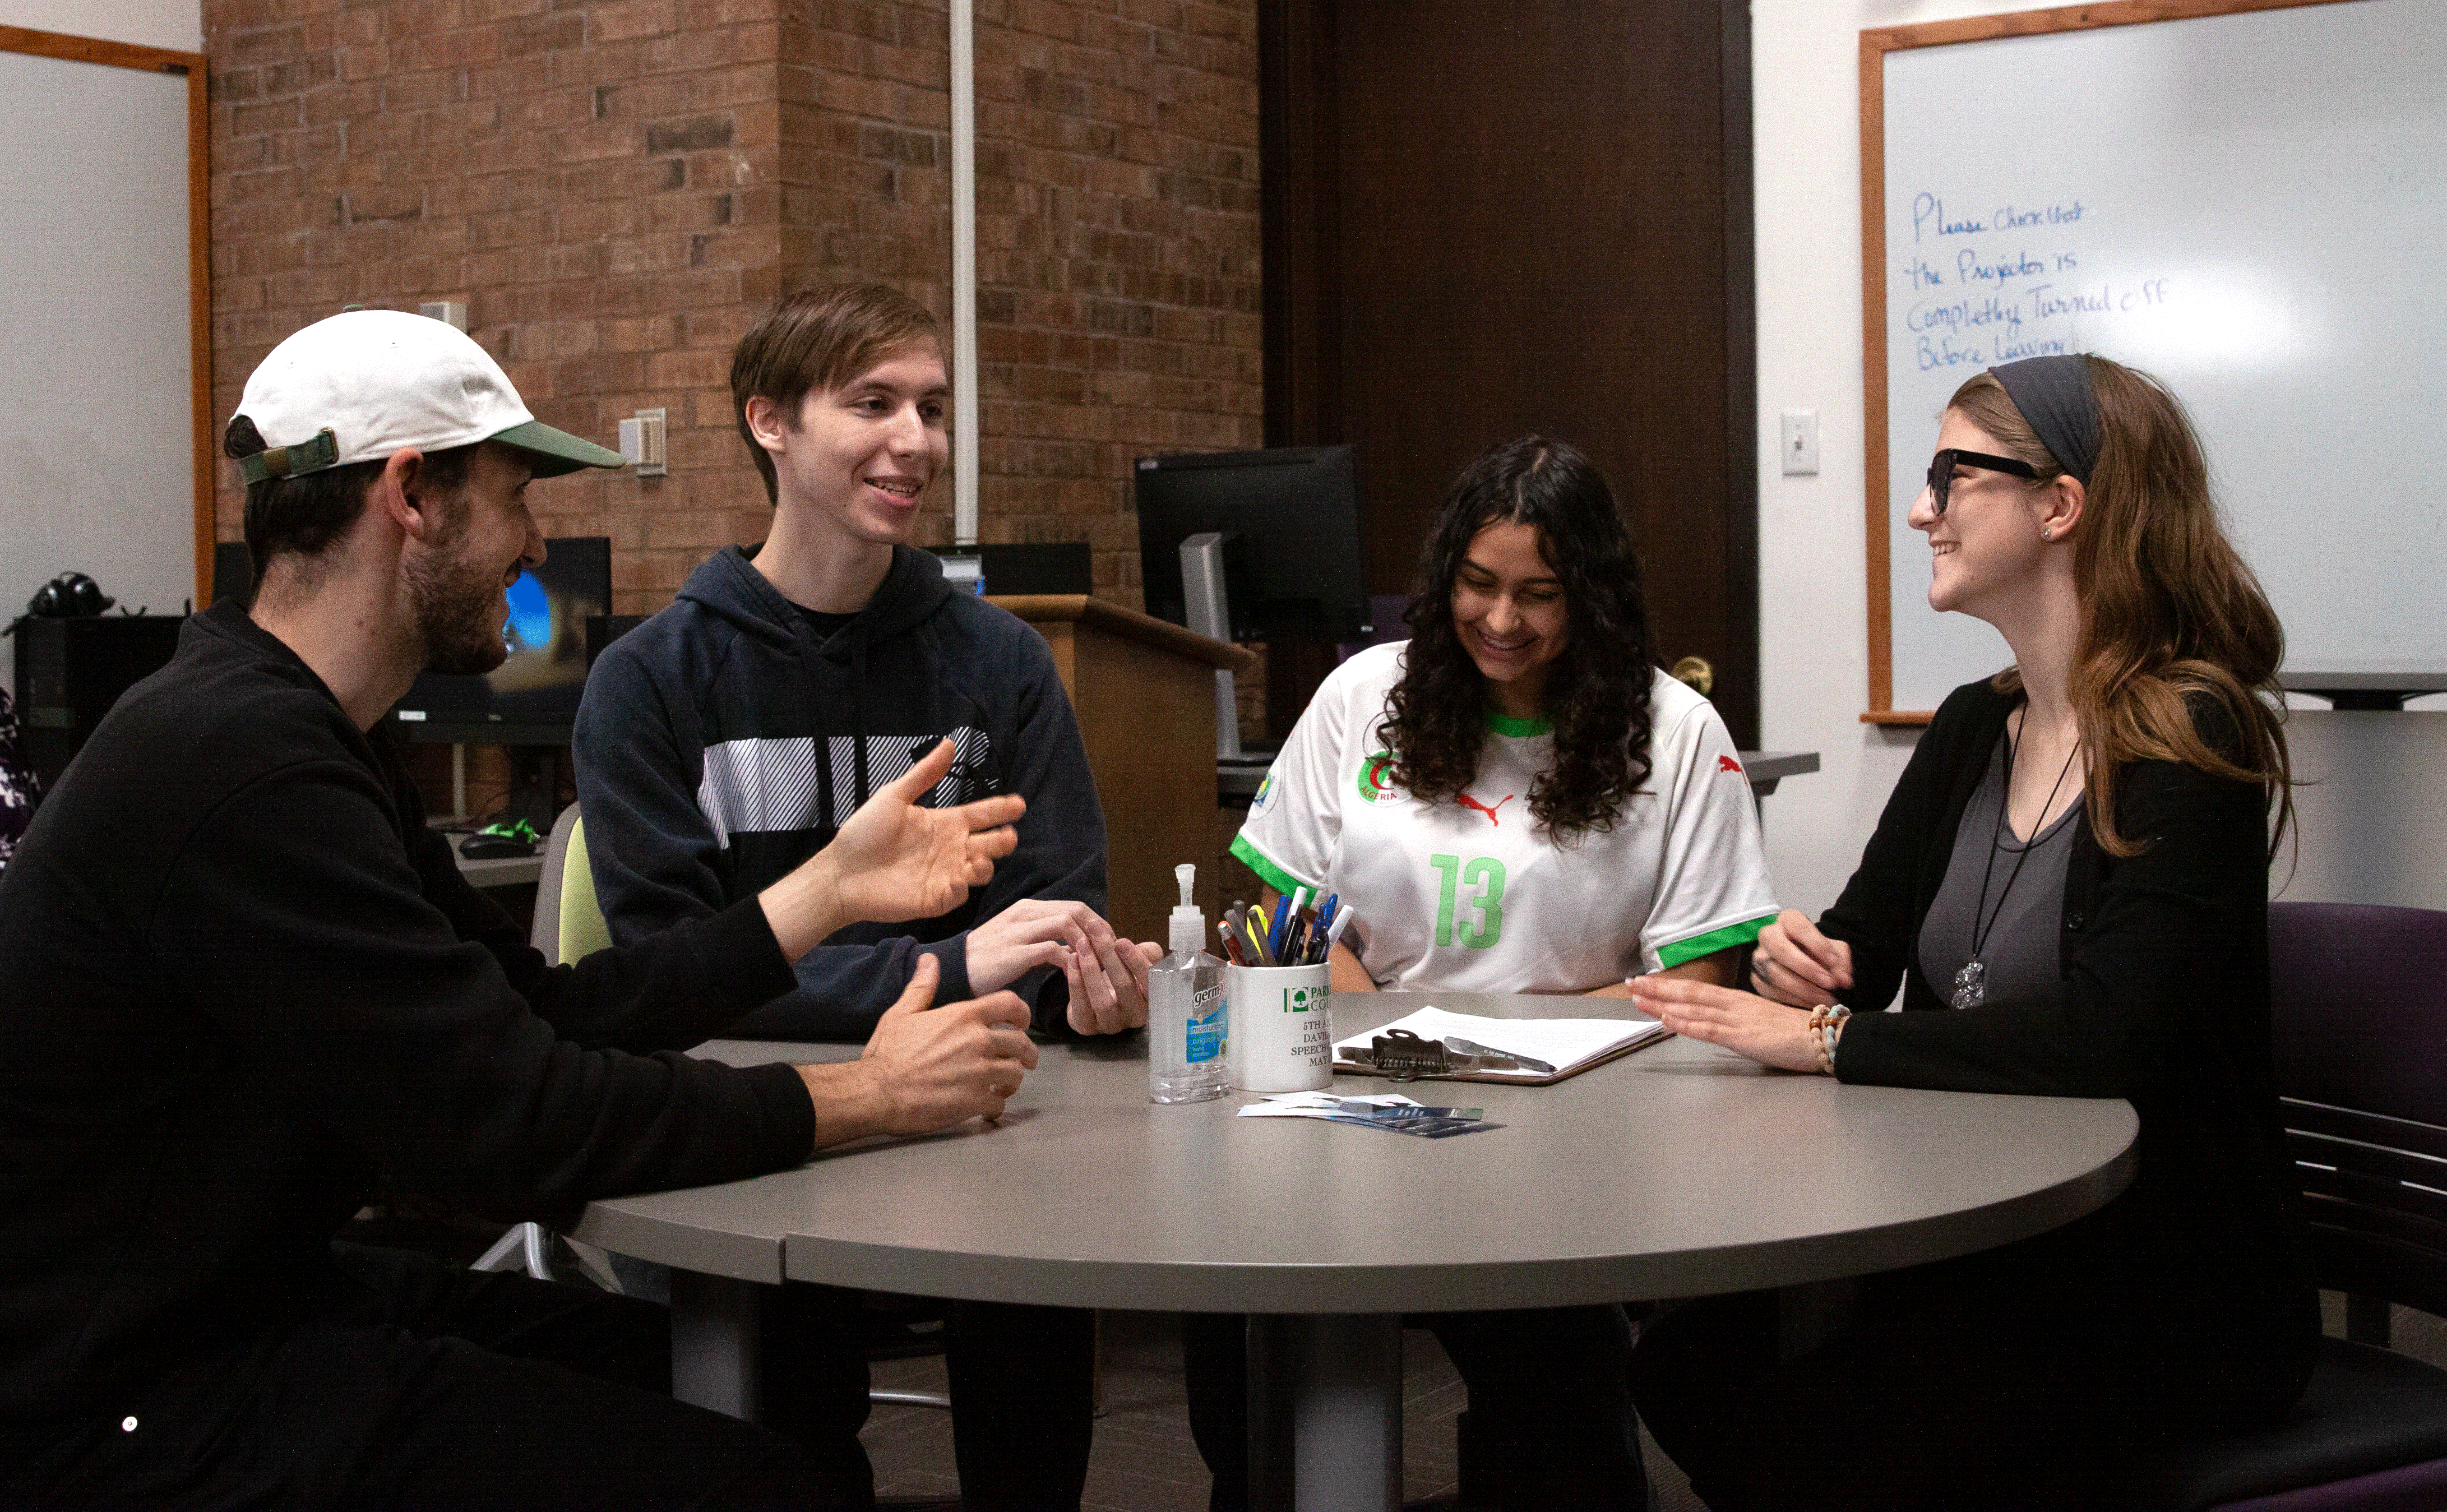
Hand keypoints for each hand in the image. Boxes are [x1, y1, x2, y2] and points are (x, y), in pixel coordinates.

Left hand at [761, 740, 1023, 959]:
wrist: (841, 872)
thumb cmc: (864, 832)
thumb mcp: (894, 796)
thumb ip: (925, 774)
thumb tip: (950, 743)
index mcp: (945, 823)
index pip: (981, 814)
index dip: (1001, 809)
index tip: (1018, 804)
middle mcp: (951, 849)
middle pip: (990, 843)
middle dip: (1004, 839)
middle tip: (1007, 835)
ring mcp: (945, 875)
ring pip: (981, 871)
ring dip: (986, 865)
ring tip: (980, 858)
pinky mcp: (935, 899)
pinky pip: (958, 894)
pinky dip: (962, 887)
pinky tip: (955, 878)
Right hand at [812, 956, 1037, 1138]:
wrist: (876, 1092)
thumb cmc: (887, 1053)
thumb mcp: (901, 1013)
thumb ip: (922, 987)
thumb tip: (929, 960)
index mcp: (963, 1017)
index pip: (1011, 1004)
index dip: (1022, 1013)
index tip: (1022, 1024)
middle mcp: (977, 1041)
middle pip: (1021, 1043)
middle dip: (1025, 1053)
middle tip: (1021, 1061)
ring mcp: (978, 1073)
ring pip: (1015, 1074)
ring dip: (1010, 1081)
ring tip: (999, 1086)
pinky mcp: (974, 1102)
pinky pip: (999, 1104)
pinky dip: (995, 1107)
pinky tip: (985, 1108)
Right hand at [966, 898, 1120, 994]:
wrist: (954, 971)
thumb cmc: (988, 961)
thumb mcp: (1020, 944)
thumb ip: (1048, 942)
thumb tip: (1077, 949)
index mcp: (1027, 909)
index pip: (1075, 907)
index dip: (1098, 924)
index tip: (1109, 945)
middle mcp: (1025, 914)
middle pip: (1076, 911)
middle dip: (1099, 932)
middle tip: (1110, 954)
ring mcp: (1018, 931)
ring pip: (1067, 924)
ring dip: (1088, 944)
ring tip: (1098, 965)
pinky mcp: (1014, 953)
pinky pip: (1052, 950)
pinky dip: (1070, 961)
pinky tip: (1076, 975)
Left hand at [1060, 932, 1162, 1035]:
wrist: (1097, 994)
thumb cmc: (1123, 974)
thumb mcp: (1139, 960)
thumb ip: (1148, 952)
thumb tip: (1142, 949)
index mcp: (1151, 999)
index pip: (1150, 982)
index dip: (1137, 962)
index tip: (1121, 941)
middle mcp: (1134, 1016)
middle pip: (1125, 987)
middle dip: (1109, 956)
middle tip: (1095, 930)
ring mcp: (1111, 1025)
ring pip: (1102, 1001)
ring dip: (1090, 968)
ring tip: (1082, 943)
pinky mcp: (1088, 1027)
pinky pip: (1081, 1006)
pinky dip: (1076, 981)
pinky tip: (1073, 959)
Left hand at [1626, 974, 1821, 1073]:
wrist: (1824, 1038)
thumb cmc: (1796, 1032)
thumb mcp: (1759, 1021)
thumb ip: (1736, 1020)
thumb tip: (1714, 1025)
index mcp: (1737, 1000)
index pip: (1696, 990)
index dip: (1669, 986)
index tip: (1646, 983)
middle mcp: (1733, 1005)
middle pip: (1688, 993)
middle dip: (1657, 989)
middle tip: (1631, 985)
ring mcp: (1737, 1019)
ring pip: (1692, 1007)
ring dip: (1663, 1003)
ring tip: (1639, 999)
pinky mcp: (1743, 1037)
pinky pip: (1709, 1029)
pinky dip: (1686, 1023)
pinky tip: (1668, 1019)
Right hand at [1750, 909, 1851, 1008]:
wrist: (1808, 967)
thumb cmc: (1820, 954)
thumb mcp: (1836, 952)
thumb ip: (1841, 964)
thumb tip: (1843, 981)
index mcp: (1788, 920)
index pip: (1798, 926)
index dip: (1816, 943)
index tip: (1834, 961)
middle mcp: (1768, 936)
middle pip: (1780, 949)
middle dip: (1806, 968)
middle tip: (1829, 983)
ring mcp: (1759, 958)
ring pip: (1775, 974)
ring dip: (1804, 989)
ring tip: (1827, 998)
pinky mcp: (1757, 980)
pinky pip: (1773, 991)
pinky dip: (1795, 1000)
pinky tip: (1813, 1004)